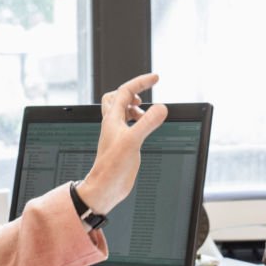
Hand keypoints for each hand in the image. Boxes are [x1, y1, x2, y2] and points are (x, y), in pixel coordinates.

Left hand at [75, 73, 167, 215]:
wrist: (104, 188)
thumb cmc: (112, 167)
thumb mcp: (133, 141)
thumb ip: (147, 123)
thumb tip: (161, 108)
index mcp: (113, 119)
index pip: (126, 91)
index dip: (141, 82)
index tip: (155, 78)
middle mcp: (113, 124)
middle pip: (118, 98)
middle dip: (133, 92)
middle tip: (146, 94)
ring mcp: (117, 134)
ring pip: (122, 111)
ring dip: (134, 107)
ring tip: (146, 112)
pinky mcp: (122, 144)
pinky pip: (128, 125)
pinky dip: (138, 121)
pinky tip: (146, 129)